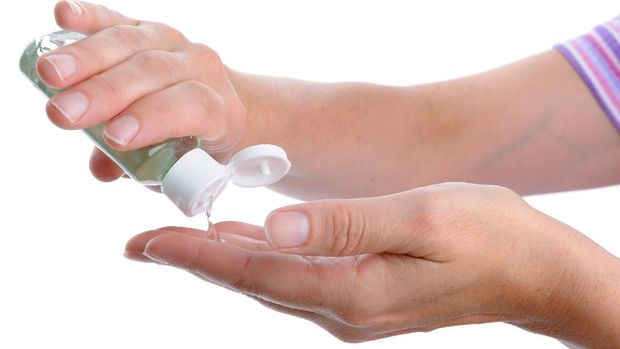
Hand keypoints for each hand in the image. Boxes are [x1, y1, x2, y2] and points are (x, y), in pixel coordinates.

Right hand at [38, 0, 245, 180]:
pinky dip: (90, 16)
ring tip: (48, 75)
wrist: (220, 106)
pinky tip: (63, 16)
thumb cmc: (197, 142)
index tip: (114, 137)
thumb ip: (142, 166)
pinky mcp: (146, 29)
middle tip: (64, 112)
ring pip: (131, 43)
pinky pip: (118, 20)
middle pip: (153, 71)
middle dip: (105, 92)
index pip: (191, 106)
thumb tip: (104, 168)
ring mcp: (173, 43)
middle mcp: (200, 68)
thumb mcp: (180, 163)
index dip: (153, 118)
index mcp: (219, 108)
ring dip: (86, 58)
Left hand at [124, 183, 619, 345]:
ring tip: (178, 244)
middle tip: (144, 245)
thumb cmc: (486, 234)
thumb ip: (347, 224)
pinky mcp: (363, 301)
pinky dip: (260, 264)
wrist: (532, 272)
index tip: (150, 243)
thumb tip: (277, 227)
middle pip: (254, 284)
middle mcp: (345, 310)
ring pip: (271, 286)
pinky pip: (296, 283)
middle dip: (195, 262)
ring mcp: (353, 311)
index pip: (258, 273)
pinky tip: (244, 247)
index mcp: (355, 290)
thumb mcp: (421, 217)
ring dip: (222, 264)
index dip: (199, 256)